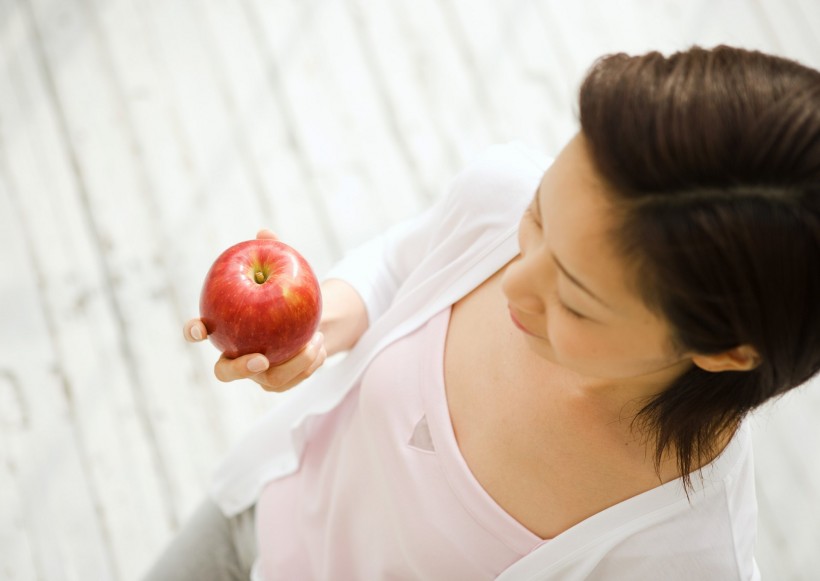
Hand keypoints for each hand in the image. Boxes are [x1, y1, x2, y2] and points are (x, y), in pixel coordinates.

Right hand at [184, 228, 327, 391]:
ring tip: (313, 340)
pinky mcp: (282, 382)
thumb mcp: (283, 270)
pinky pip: (295, 378)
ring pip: (271, 380)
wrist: (309, 318)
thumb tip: (264, 233)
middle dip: (240, 369)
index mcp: (224, 327)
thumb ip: (272, 253)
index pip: (199, 331)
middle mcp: (236, 355)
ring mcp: (258, 375)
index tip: (200, 328)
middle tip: (261, 359)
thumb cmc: (286, 291)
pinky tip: (320, 345)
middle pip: (225, 372)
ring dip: (294, 362)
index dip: (193, 331)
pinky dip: (310, 362)